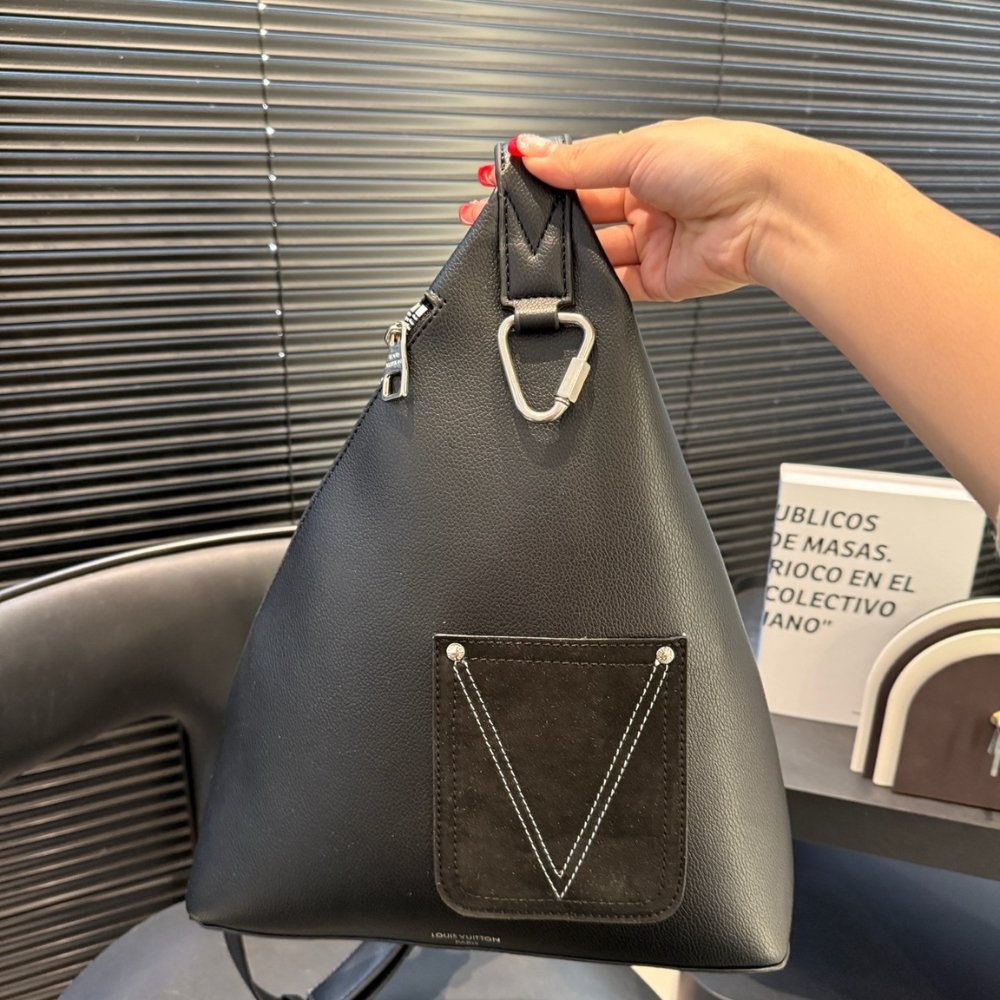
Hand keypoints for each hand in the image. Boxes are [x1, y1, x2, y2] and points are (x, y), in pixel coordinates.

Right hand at [460, 118, 807, 301]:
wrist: (771, 212)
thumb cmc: (729, 163)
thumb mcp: (641, 149)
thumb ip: (581, 161)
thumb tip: (533, 152)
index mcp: (646, 159)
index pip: (582, 171)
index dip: (546, 179)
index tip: (511, 184)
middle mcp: (650, 200)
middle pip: (585, 214)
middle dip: (551, 218)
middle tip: (514, 221)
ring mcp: (655, 242)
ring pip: (597, 253)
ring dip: (572, 252)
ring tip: (549, 247)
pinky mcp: (661, 281)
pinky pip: (619, 286)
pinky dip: (596, 285)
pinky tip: (579, 277)